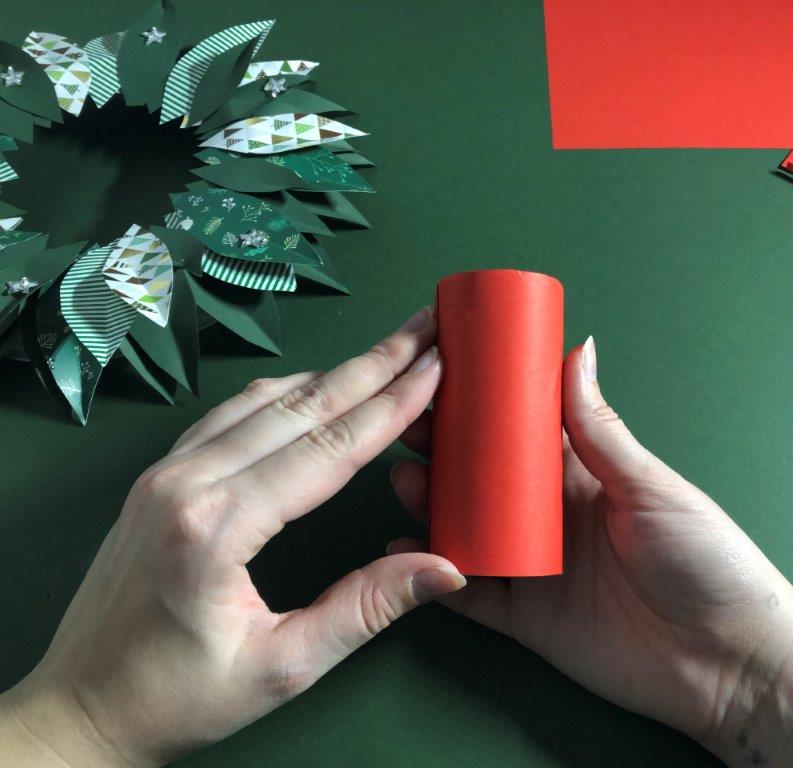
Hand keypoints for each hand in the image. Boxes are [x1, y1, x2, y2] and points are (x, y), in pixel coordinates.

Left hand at [0, 308, 464, 767]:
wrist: (80, 708)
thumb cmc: (176, 698)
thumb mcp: (282, 666)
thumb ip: (365, 609)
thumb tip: (444, 567)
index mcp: (219, 525)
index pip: (329, 447)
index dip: (392, 403)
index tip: (437, 365)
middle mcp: (188, 480)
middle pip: (302, 406)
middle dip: (373, 363)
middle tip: (424, 327)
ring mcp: (166, 472)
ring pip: (265, 400)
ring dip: (333, 372)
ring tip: (387, 350)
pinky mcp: (157, 477)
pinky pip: (231, 414)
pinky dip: (285, 392)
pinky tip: (314, 385)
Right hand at [389, 336, 792, 747]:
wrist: (730, 661)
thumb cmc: (709, 562)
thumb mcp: (652, 488)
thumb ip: (602, 432)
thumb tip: (578, 353)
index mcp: (586, 479)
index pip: (523, 436)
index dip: (485, 409)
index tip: (448, 380)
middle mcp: (554, 519)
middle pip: (484, 482)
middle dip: (445, 454)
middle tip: (410, 429)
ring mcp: (537, 568)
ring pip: (468, 531)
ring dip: (432, 507)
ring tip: (403, 482)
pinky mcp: (528, 618)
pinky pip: (469, 593)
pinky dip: (437, 574)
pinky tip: (407, 553)